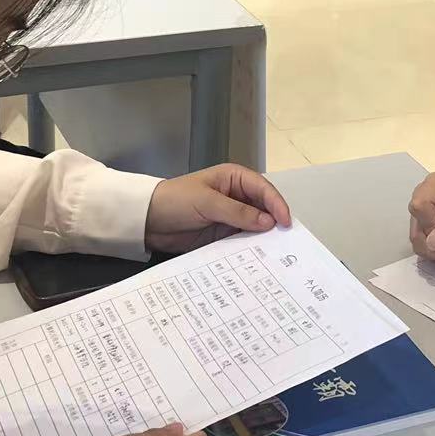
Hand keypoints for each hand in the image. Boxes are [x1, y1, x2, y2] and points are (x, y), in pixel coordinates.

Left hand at [145, 164, 291, 252]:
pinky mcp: (223, 234)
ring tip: (276, 251)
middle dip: (274, 221)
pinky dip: (250, 247)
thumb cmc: (175, 201)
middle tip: (286, 240)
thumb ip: (238, 212)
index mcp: (233, 178)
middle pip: (263, 208)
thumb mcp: (207, 202)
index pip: (263, 189)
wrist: (147, 221)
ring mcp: (230, 216)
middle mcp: (236, 196)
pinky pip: (242, 240)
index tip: (285, 222)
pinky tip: (258, 257)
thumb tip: (268, 222)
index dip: (276, 204)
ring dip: (263, 236)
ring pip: (255, 226)